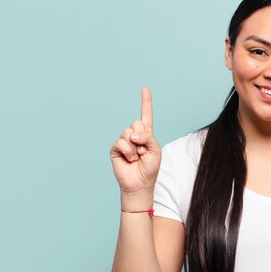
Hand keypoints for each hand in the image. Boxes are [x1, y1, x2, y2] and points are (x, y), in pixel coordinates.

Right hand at [110, 87, 161, 201]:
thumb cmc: (150, 168)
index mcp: (146, 134)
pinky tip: (130, 159)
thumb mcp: (155, 149)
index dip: (145, 102)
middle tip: (143, 151)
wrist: (140, 183)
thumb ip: (147, 137)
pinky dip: (128, 151)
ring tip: (137, 157)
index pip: (146, 115)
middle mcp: (134, 135)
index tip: (145, 88)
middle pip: (137, 123)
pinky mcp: (115, 148)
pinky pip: (121, 142)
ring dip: (136, 146)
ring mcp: (124, 141)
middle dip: (142, 137)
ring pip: (128, 132)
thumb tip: (132, 133)